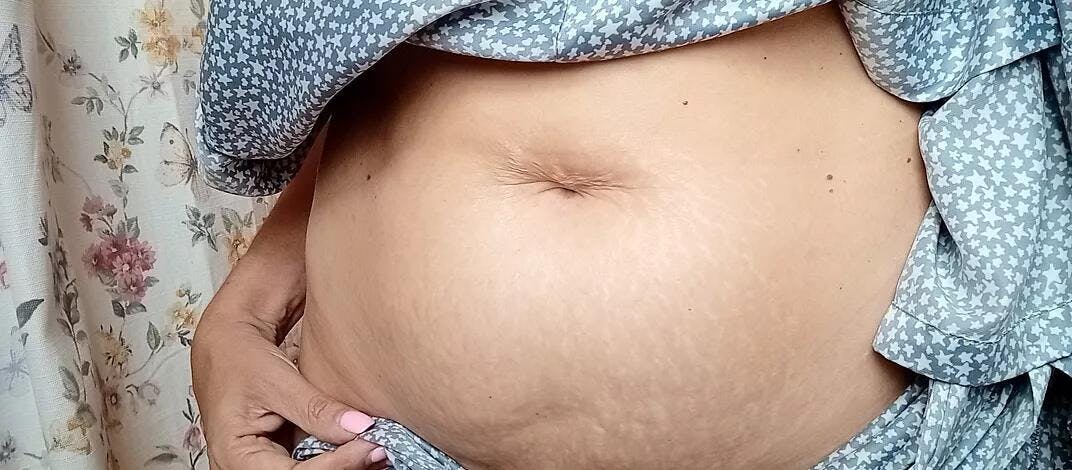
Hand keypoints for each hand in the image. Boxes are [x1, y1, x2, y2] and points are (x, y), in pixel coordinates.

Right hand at [191, 303, 384, 469]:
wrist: (228, 344)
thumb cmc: (239, 359)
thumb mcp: (277, 381)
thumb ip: (316, 408)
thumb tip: (360, 427)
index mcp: (236, 456)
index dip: (335, 464)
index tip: (368, 444)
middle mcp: (248, 467)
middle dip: (343, 467)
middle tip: (379, 450)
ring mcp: (265, 462)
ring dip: (344, 464)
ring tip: (377, 449)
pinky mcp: (281, 453)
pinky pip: (312, 462)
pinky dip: (338, 456)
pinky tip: (362, 446)